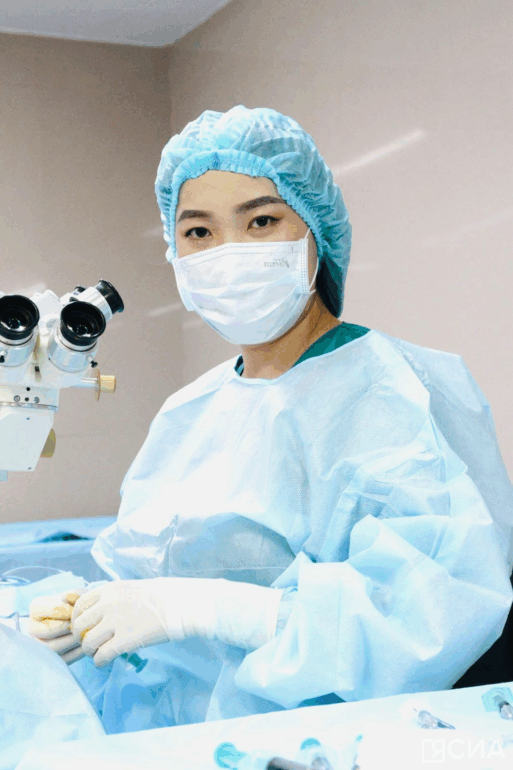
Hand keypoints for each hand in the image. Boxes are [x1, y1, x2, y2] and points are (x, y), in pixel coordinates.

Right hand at [29, 588, 88, 663]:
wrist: (74, 621)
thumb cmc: (75, 605)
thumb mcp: (76, 596)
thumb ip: (75, 594)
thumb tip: (72, 599)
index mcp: (36, 608)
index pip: (55, 609)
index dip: (72, 610)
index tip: (81, 612)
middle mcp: (32, 627)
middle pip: (50, 630)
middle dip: (71, 627)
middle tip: (83, 625)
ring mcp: (38, 645)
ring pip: (53, 648)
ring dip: (73, 641)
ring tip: (85, 635)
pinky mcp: (49, 659)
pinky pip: (60, 659)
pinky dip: (76, 653)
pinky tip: (85, 645)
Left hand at [71, 577, 283, 667]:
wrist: (185, 604)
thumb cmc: (167, 595)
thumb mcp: (136, 587)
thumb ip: (117, 598)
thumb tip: (106, 610)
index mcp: (111, 588)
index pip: (80, 604)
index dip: (79, 618)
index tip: (85, 626)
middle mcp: (108, 603)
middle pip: (79, 624)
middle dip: (81, 636)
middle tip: (91, 643)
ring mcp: (115, 622)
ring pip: (87, 643)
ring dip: (90, 652)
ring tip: (99, 654)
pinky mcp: (125, 641)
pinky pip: (101, 656)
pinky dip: (99, 662)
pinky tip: (105, 663)